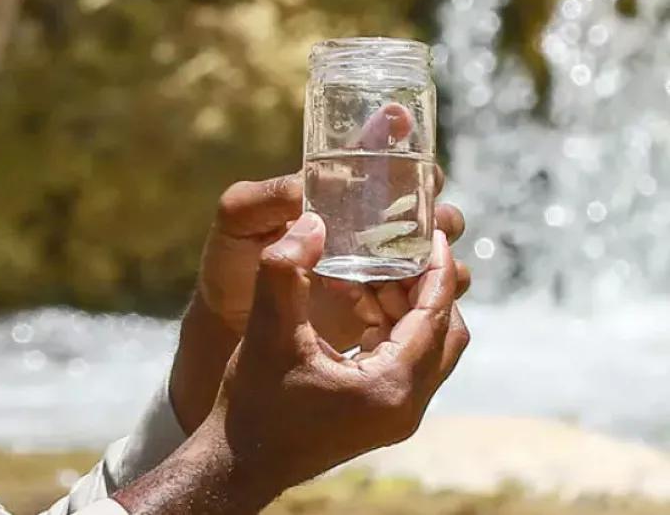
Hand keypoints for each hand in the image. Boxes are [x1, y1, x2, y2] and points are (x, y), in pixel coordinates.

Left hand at [198, 105, 469, 350]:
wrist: (231, 326)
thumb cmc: (231, 265)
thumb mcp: (236, 222)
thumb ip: (261, 199)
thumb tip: (304, 189)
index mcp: (341, 200)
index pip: (387, 170)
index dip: (406, 154)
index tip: (415, 148)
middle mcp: (371, 233)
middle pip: (429, 215)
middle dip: (440, 214)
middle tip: (432, 221)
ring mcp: (382, 274)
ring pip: (436, 260)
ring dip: (440, 259)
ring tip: (418, 266)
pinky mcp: (383, 314)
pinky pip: (423, 305)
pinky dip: (426, 300)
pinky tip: (404, 303)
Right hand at [210, 211, 469, 486]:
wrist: (238, 463)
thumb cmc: (252, 403)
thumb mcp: (266, 329)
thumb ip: (286, 270)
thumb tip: (310, 221)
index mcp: (390, 385)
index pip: (436, 316)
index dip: (438, 270)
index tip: (433, 234)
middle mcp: (406, 406)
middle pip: (445, 334)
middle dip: (424, 289)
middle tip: (393, 252)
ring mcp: (396, 416)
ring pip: (427, 349)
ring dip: (404, 309)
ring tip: (364, 276)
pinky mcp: (380, 418)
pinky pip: (405, 364)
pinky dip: (389, 331)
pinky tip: (352, 308)